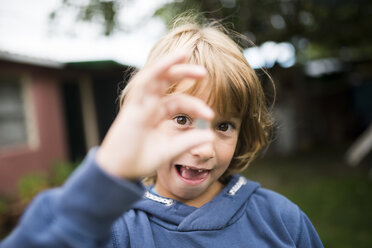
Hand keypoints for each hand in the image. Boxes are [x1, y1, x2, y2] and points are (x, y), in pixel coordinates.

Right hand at [96, 52, 214, 179]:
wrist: (119, 172)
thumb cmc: (141, 160)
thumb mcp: (171, 150)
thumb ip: (189, 141)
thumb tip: (211, 135)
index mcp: (158, 114)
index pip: (180, 102)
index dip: (196, 105)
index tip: (211, 115)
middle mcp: (149, 105)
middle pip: (167, 82)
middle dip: (184, 73)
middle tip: (205, 71)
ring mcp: (139, 104)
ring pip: (154, 76)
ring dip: (169, 63)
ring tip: (186, 53)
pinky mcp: (131, 106)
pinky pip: (143, 83)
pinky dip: (156, 70)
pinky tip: (170, 62)